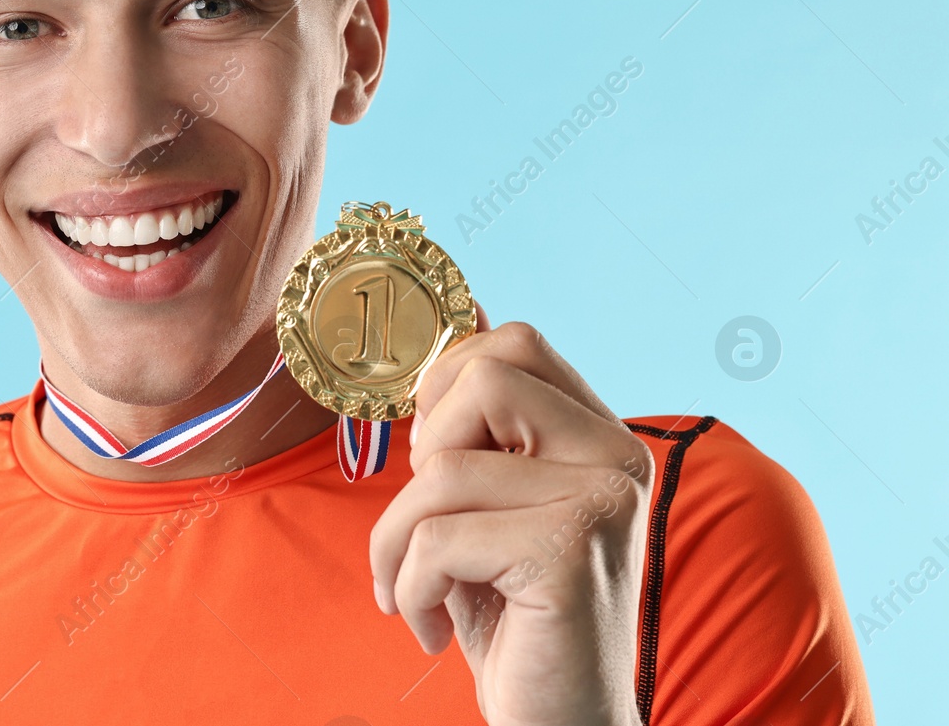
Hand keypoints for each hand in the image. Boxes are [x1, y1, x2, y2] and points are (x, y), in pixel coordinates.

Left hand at [368, 309, 655, 725]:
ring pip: (442, 471)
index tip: (434, 462)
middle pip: (484, 379)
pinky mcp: (569, 554)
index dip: (447, 389)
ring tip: (414, 592)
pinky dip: (411, 588)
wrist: (562, 724)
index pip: (516, 344)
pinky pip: (438, 539)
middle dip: (426, 449)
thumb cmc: (512, 618)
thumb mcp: (489, 509)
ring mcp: (601, 503)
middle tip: (427, 519)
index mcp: (602, 437)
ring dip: (396, 541)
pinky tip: (433, 628)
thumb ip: (480, 433)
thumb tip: (454, 327)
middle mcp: (618, 458)